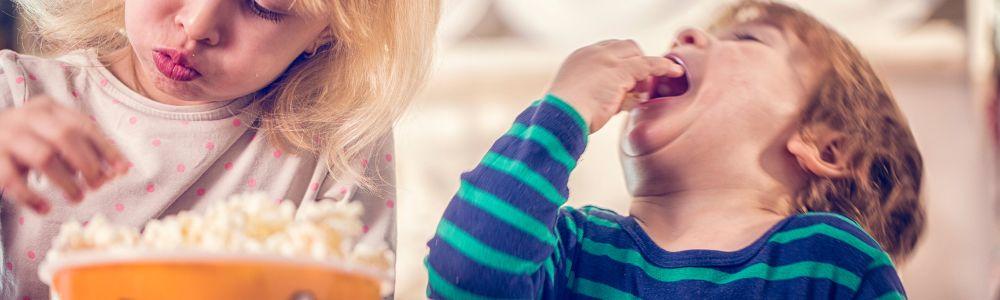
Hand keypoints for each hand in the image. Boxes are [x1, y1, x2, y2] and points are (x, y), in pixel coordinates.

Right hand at [0, 95, 129, 213]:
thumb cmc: (28, 143)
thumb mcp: (55, 139)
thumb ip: (85, 149)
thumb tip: (119, 169)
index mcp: (47, 107)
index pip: (84, 125)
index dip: (106, 149)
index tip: (122, 170)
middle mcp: (25, 116)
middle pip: (65, 137)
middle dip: (87, 164)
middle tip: (97, 185)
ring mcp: (6, 136)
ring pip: (43, 157)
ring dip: (66, 181)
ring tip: (77, 197)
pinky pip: (12, 179)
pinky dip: (32, 197)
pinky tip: (45, 208)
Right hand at [547, 39, 683, 132]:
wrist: (559, 118)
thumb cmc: (564, 117)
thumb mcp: (579, 99)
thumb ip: (599, 93)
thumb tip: (619, 101)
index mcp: (580, 58)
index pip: (609, 51)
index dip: (622, 63)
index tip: (629, 80)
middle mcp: (593, 53)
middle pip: (625, 48)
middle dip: (636, 64)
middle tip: (639, 86)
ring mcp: (606, 60)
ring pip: (636, 55)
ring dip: (645, 71)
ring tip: (644, 92)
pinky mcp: (619, 71)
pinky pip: (648, 65)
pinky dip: (663, 67)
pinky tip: (675, 71)